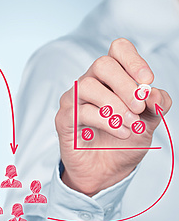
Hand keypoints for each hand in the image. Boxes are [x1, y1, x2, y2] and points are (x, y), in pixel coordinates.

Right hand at [55, 38, 171, 195]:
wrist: (108, 170)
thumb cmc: (125, 142)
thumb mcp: (149, 121)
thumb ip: (155, 104)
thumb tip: (152, 93)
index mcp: (112, 79)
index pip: (117, 50)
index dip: (133, 60)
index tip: (147, 81)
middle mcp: (91, 84)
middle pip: (102, 64)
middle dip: (126, 85)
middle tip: (139, 107)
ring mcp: (74, 100)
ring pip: (88, 86)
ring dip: (115, 106)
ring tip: (130, 124)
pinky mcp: (64, 118)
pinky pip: (80, 111)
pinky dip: (104, 121)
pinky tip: (120, 132)